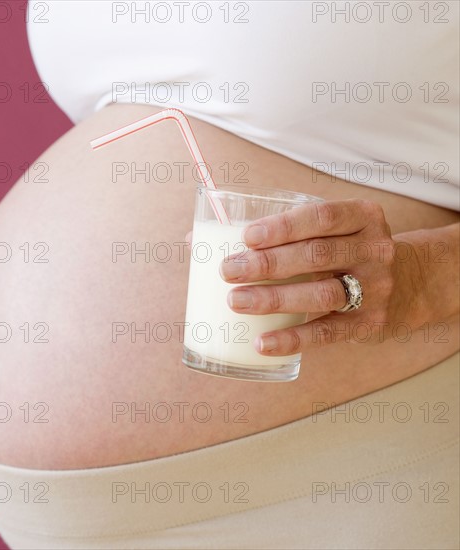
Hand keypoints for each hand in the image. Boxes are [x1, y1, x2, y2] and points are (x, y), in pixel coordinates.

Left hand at [219, 199, 437, 354]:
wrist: (406, 284)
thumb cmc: (345, 251)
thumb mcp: (330, 231)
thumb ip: (279, 231)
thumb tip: (198, 240)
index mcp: (362, 217)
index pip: (321, 217)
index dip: (283, 226)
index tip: (246, 237)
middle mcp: (374, 250)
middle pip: (317, 255)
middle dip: (268, 263)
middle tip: (228, 271)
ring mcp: (375, 288)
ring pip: (321, 293)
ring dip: (274, 299)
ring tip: (235, 301)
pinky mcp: (369, 323)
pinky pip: (328, 332)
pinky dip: (293, 338)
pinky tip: (262, 342)